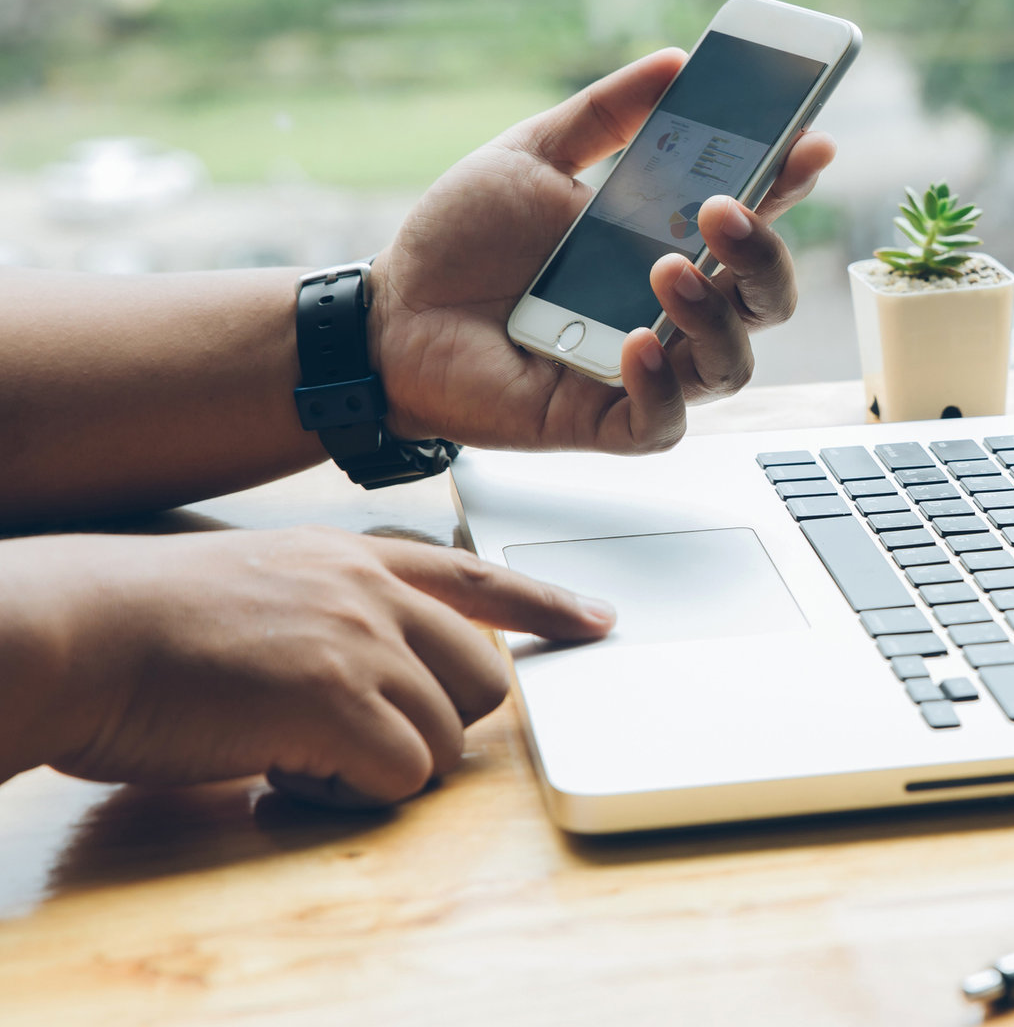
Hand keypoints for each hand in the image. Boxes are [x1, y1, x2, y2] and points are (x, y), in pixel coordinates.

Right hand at [1, 528, 613, 806]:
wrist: (75, 632)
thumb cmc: (143, 624)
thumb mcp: (261, 586)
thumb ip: (334, 615)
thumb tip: (378, 674)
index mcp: (354, 558)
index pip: (476, 577)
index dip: (545, 606)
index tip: (596, 622)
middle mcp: (374, 592)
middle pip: (484, 677)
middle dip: (439, 724)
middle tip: (354, 744)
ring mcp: (363, 644)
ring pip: (447, 739)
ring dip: (382, 768)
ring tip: (294, 759)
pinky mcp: (339, 702)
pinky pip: (401, 777)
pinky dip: (348, 797)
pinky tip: (279, 776)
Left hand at [368, 49, 834, 453]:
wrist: (387, 314)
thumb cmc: (462, 243)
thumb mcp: (531, 158)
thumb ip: (604, 115)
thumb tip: (674, 62)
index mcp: (667, 244)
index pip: (752, 218)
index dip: (789, 183)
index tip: (809, 142)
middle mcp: (673, 311)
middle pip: (766, 298)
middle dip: (763, 254)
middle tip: (721, 210)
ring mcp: (648, 370)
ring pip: (732, 362)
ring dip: (715, 316)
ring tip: (667, 270)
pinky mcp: (607, 421)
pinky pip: (665, 421)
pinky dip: (662, 386)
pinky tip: (636, 345)